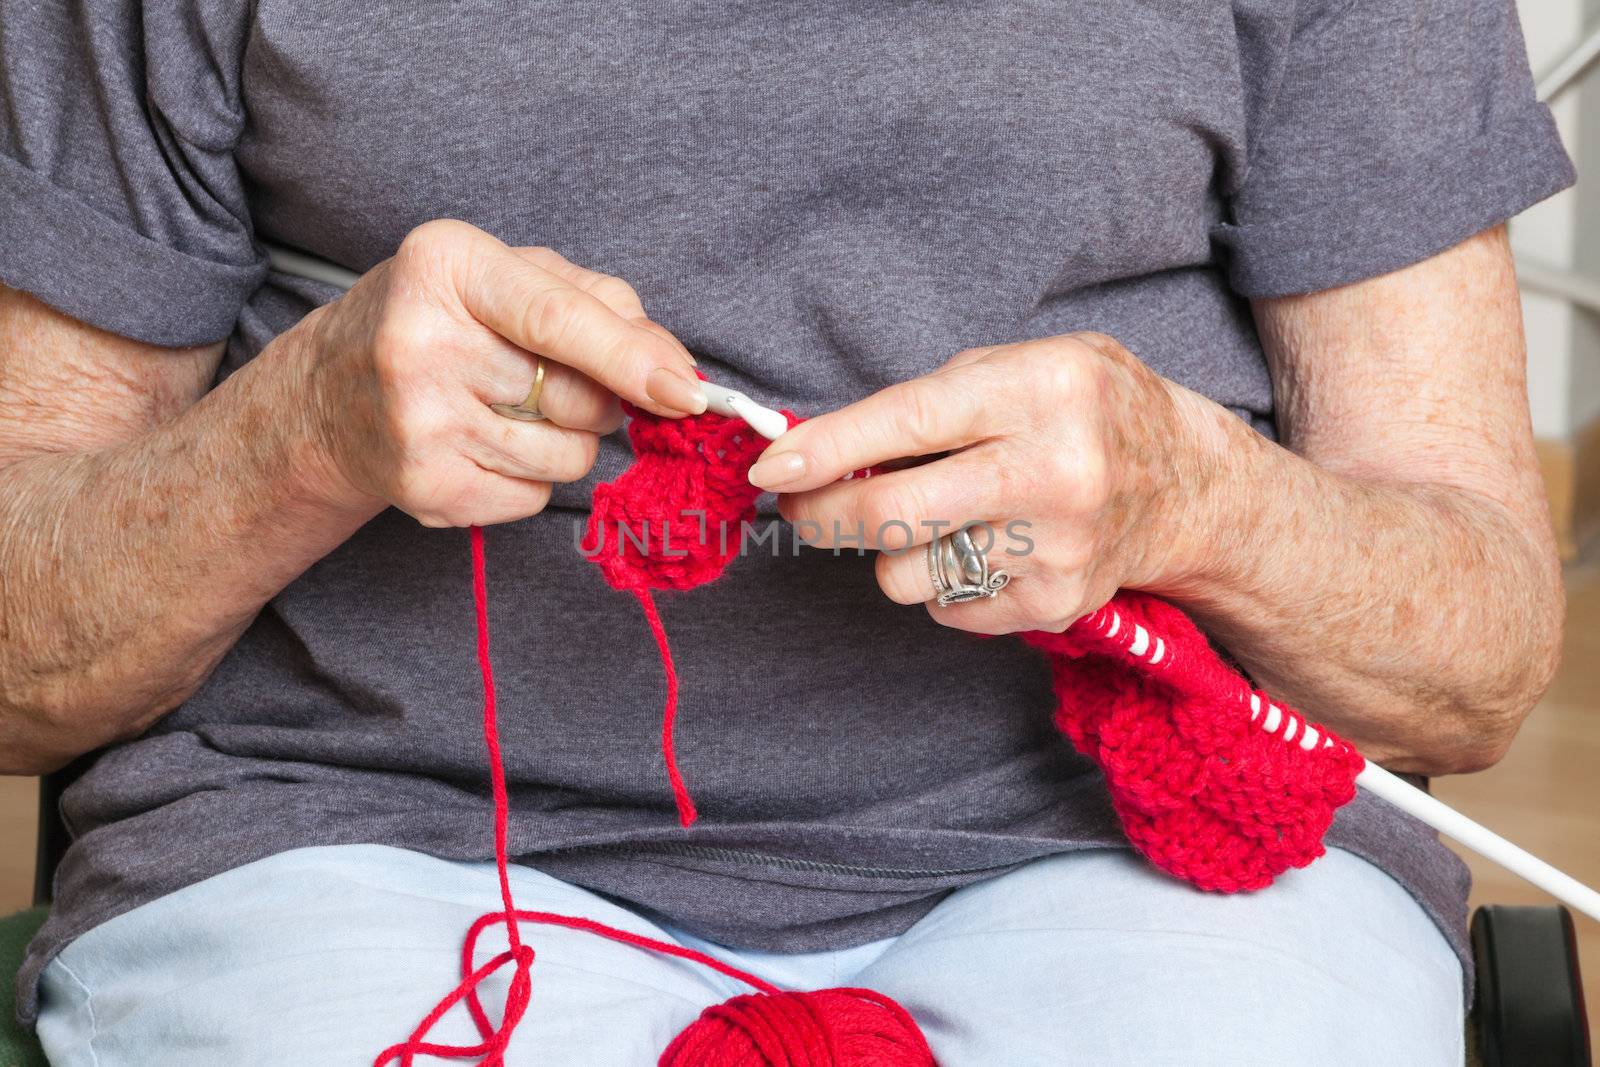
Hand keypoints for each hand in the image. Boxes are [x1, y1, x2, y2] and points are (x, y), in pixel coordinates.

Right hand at [289, 219, 706, 526]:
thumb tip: (678, 371)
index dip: (630, 359)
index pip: (556, 320)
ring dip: (566, 442)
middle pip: (579, 399)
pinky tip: (482, 445)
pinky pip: (535, 499)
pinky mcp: (425, 490)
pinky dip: (530, 479)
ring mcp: (419, 426)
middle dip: (598, 399)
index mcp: (447, 267)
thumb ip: (603, 306)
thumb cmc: (441, 321)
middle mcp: (421, 345)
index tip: (687, 392)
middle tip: (551, 381)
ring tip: (507, 411)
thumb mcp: (509, 276)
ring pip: (568, 458)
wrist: (326, 397)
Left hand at [752, 333, 1231, 634]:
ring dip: (892, 549)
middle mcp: (1054, 471)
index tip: (772, 467)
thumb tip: (819, 448)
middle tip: (799, 508)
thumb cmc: (1085, 412)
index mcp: (1042, 390)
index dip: (828, 448)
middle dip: (822, 516)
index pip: (909, 421)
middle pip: (896, 513)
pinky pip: (945, 607)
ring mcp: (1057, 547)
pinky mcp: (1056, 603)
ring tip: (932, 518)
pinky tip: (980, 546)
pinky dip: (941, 581)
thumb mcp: (1025, 365)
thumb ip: (932, 399)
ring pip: (907, 571)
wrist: (1187, 486)